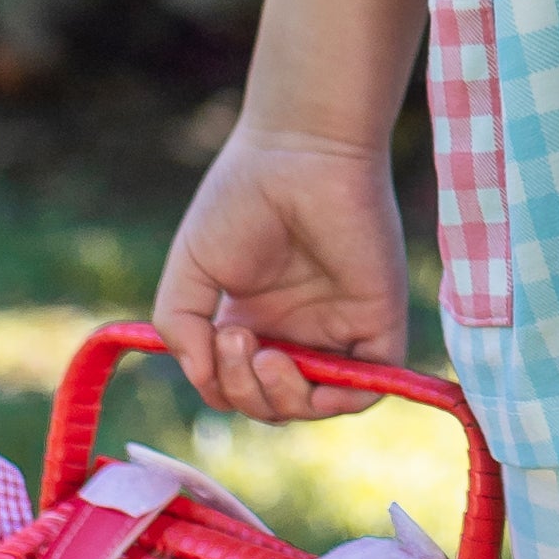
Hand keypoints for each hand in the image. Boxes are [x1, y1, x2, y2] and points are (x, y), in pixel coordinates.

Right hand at [152, 126, 409, 419]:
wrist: (299, 153)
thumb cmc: (242, 198)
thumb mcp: (192, 268)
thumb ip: (182, 327)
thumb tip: (201, 377)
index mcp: (253, 320)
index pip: (237, 387)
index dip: (221, 385)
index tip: (212, 339)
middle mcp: (296, 331)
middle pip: (271, 404)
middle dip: (245, 392)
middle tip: (239, 340)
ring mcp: (337, 330)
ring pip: (313, 405)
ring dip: (280, 399)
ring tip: (265, 355)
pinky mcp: (377, 324)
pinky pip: (367, 389)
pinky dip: (336, 401)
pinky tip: (302, 372)